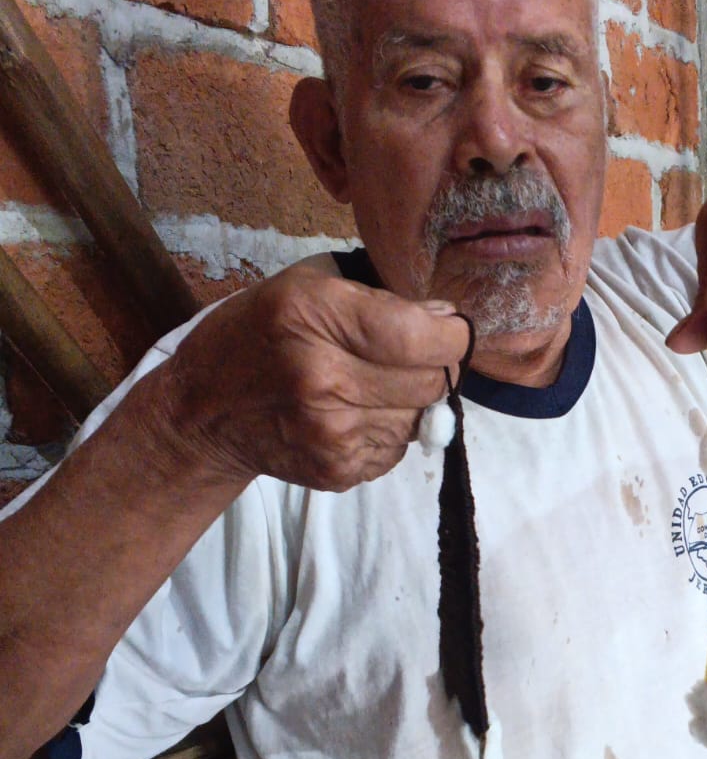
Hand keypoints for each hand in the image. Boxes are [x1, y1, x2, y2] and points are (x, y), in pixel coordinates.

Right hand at [152, 261, 470, 491]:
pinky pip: (399, 448)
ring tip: (367, 386)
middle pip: (432, 381)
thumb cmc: (256, 336)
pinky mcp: (338, 470)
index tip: (449, 330)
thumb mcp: (303, 288)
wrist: (203, 414)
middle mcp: (324, 378)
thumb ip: (378, 298)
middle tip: (406, 356)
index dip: (452, 335)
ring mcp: (332, 432)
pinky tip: (352, 414)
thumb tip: (445, 318)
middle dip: (433, 366)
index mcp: (314, 317)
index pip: (423, 337)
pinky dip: (388, 430)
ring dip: (409, 401)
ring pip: (421, 417)